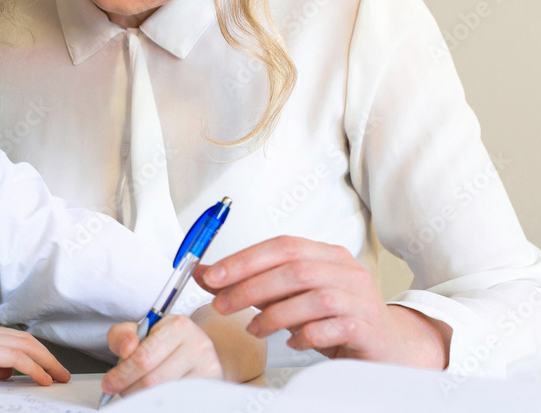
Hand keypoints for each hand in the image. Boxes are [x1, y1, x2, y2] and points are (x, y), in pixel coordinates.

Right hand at [0, 321, 70, 388]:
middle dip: (47, 357)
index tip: (50, 370)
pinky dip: (31, 367)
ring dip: (45, 362)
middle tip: (63, 374)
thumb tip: (5, 374)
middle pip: (23, 340)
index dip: (35, 354)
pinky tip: (41, 378)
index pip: (13, 340)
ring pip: (22, 345)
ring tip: (59, 377)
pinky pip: (10, 357)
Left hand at [100, 314, 221, 398]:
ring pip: (164, 395)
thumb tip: (126, 348)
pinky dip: (160, 402)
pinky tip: (153, 397)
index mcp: (178, 326)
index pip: (143, 358)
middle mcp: (198, 346)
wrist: (199, 351)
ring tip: (137, 391)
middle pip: (152, 381)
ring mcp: (208, 369)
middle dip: (129, 389)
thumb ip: (123, 335)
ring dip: (142, 398)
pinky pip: (177, 403)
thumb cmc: (166, 343)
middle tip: (120, 390)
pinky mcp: (211, 387)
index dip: (122, 374)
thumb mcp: (142, 331)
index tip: (109, 383)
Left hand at [198, 236, 449, 367]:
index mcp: (326, 254)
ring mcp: (360, 298)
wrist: (388, 347)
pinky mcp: (367, 328)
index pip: (282, 245)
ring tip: (253, 329)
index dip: (244, 259)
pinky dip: (304, 335)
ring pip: (311, 297)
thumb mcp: (288, 297)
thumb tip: (205, 273)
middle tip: (221, 305)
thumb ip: (250, 283)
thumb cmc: (334, 319)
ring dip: (273, 313)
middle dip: (250, 286)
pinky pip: (330, 328)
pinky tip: (291, 342)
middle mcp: (346, 270)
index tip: (212, 276)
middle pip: (293, 269)